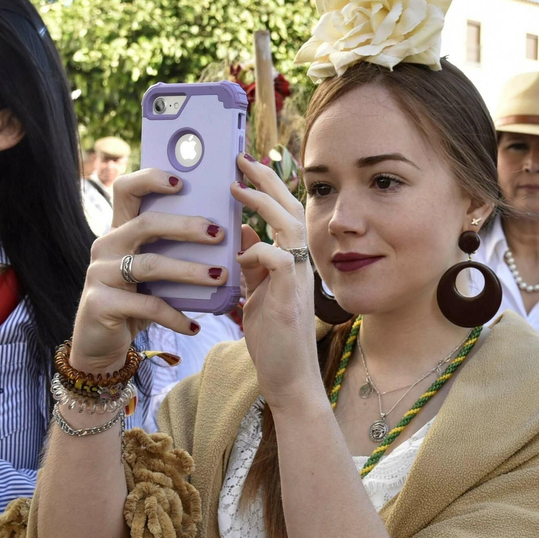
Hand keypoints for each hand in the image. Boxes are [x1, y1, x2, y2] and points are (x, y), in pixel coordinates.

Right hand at [71, 168, 228, 373]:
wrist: (100, 346)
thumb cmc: (136, 303)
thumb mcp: (154, 275)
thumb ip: (176, 253)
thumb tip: (230, 238)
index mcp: (120, 230)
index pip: (127, 189)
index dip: (150, 179)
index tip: (181, 181)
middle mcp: (106, 245)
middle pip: (146, 224)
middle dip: (185, 227)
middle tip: (219, 234)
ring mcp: (100, 273)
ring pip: (150, 264)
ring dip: (189, 270)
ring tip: (220, 276)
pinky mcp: (100, 303)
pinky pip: (147, 305)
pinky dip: (175, 316)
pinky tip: (194, 326)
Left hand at [233, 154, 322, 409]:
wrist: (288, 379)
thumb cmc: (273, 339)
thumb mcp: (257, 293)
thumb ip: (253, 264)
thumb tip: (242, 235)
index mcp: (291, 262)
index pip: (284, 212)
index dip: (267, 186)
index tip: (244, 166)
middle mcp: (300, 265)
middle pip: (291, 209)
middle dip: (267, 179)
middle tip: (241, 158)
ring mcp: (298, 280)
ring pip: (290, 226)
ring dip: (264, 202)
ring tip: (238, 185)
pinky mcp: (290, 299)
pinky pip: (278, 260)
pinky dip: (257, 251)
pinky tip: (238, 254)